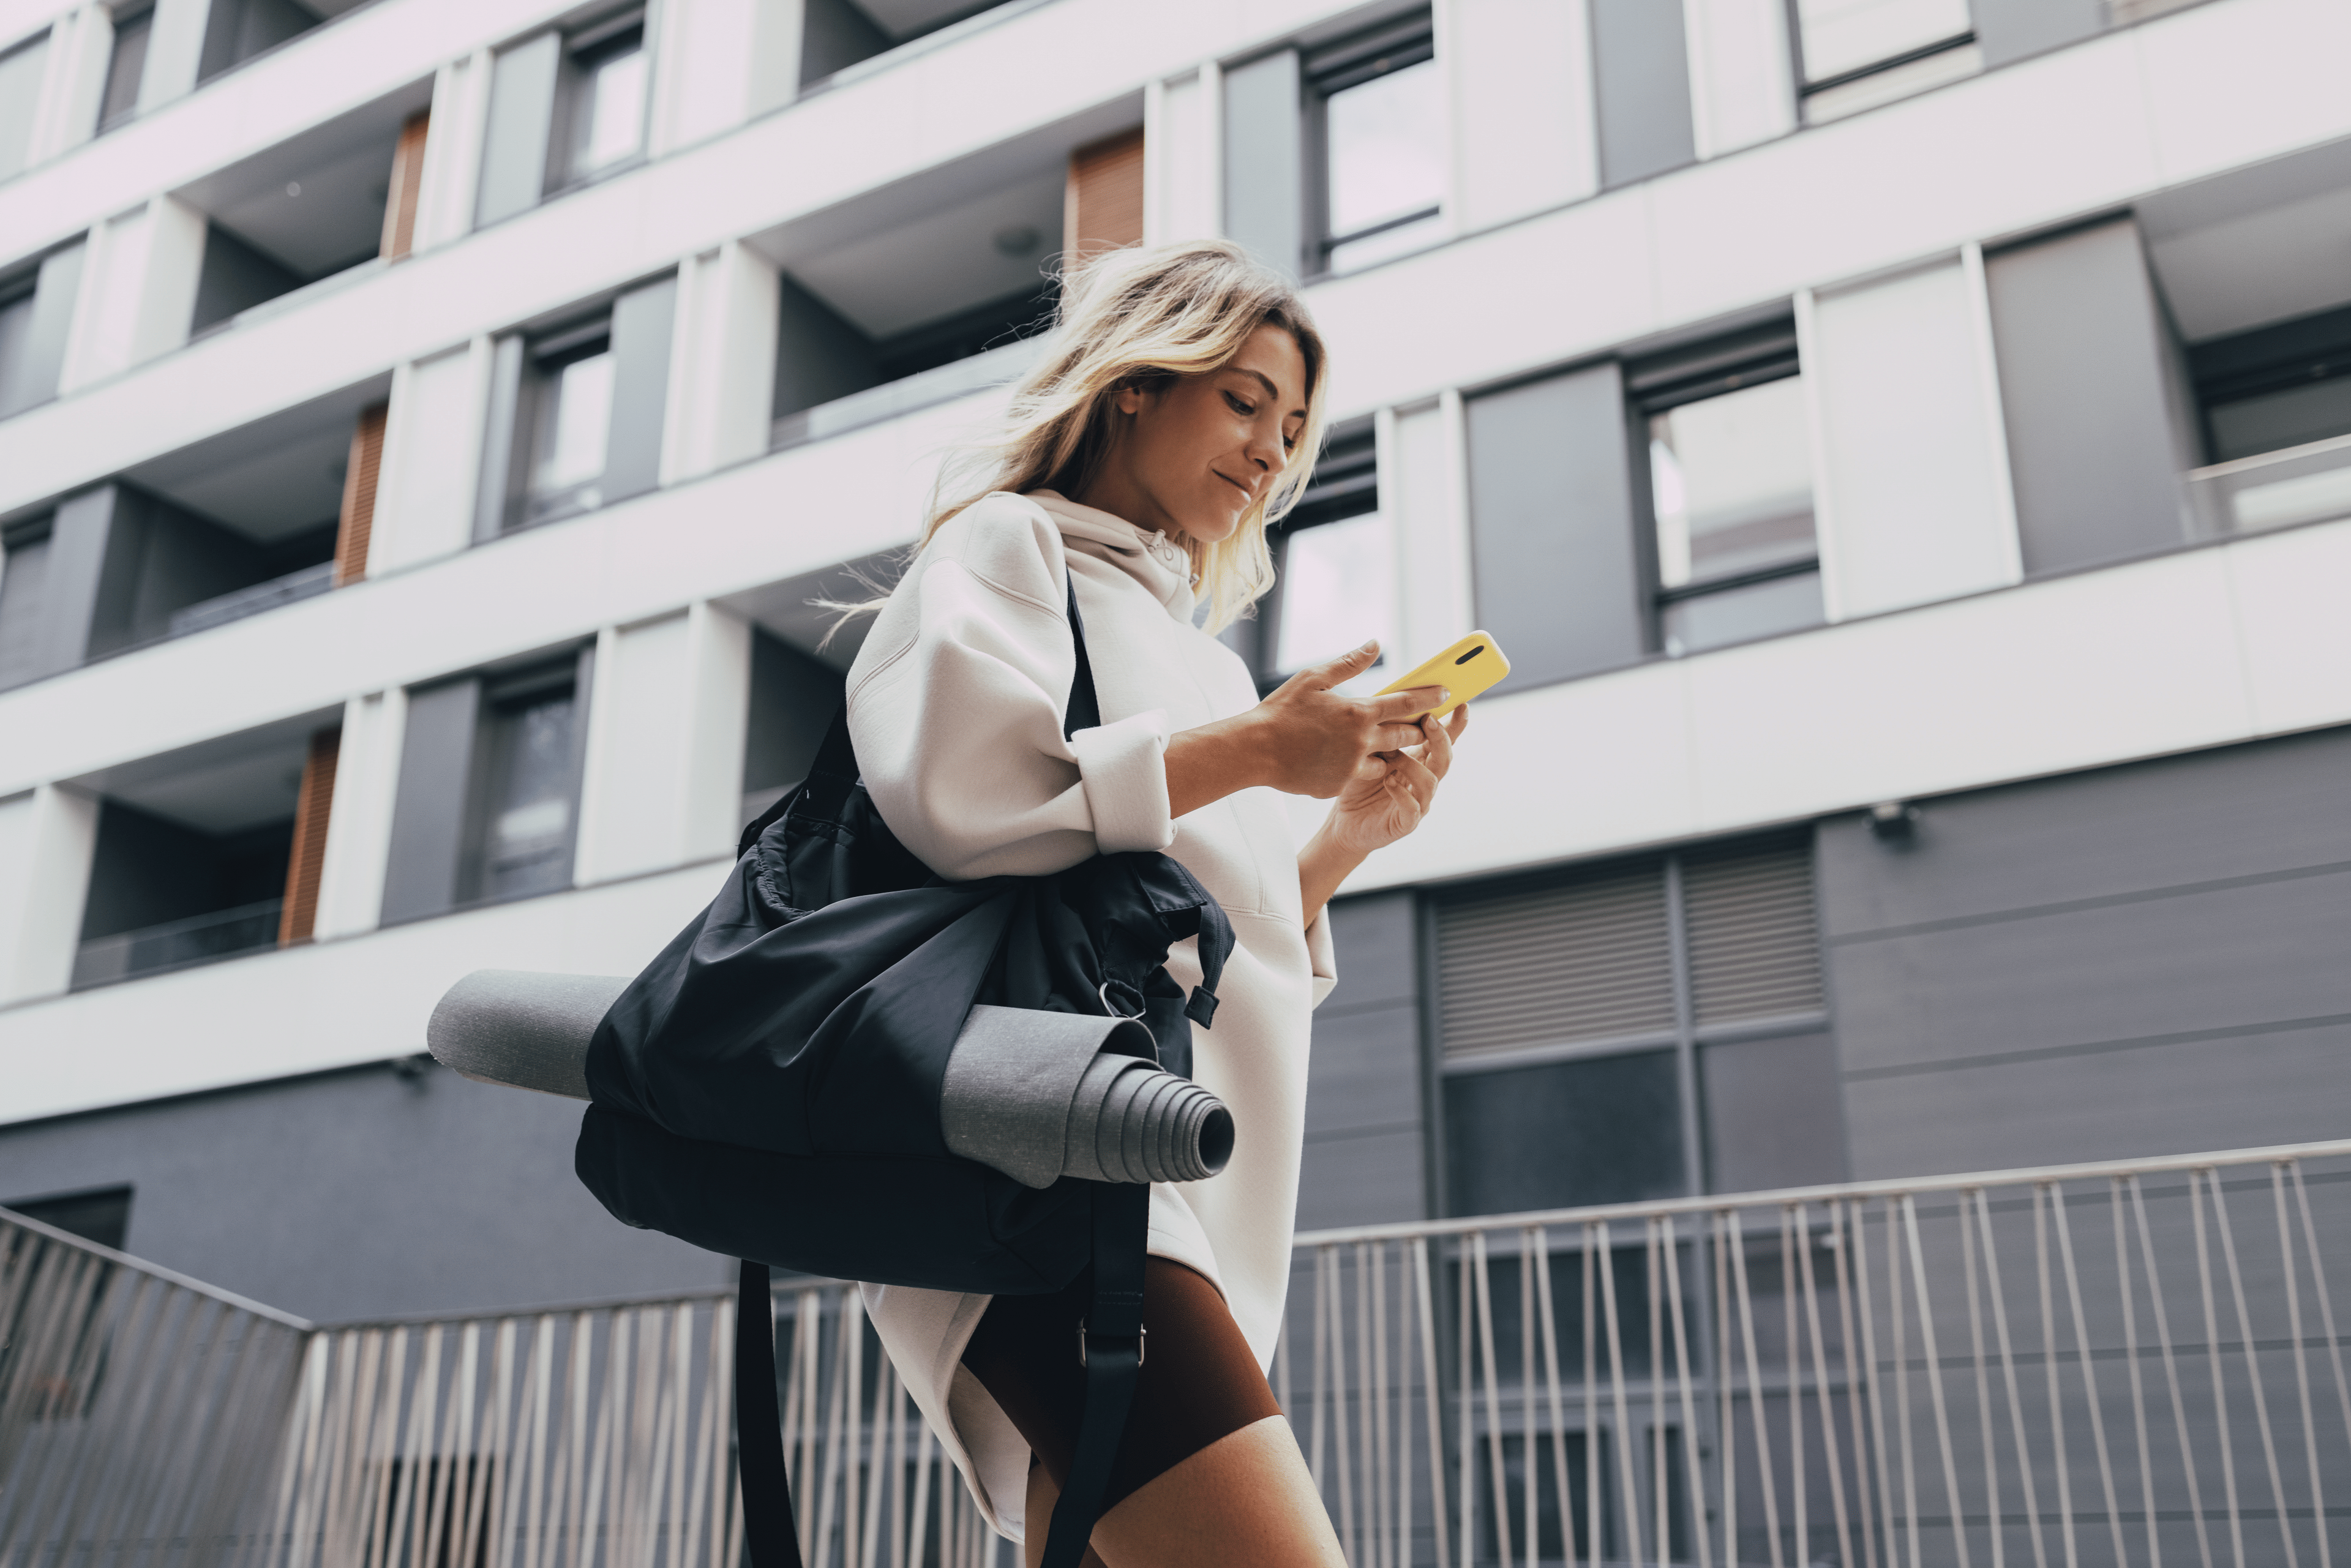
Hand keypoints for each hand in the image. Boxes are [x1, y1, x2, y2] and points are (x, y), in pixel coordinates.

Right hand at [1240, 641, 1445, 799]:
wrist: (1255, 751)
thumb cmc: (1281, 711)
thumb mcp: (1313, 678)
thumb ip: (1349, 663)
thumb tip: (1375, 644)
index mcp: (1358, 712)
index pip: (1407, 703)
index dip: (1430, 697)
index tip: (1447, 692)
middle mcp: (1361, 742)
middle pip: (1406, 736)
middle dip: (1418, 729)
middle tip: (1423, 722)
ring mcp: (1351, 767)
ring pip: (1388, 761)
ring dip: (1391, 752)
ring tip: (1388, 743)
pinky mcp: (1338, 785)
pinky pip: (1360, 776)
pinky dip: (1361, 767)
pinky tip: (1350, 759)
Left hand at [1319, 704, 1468, 856]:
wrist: (1345, 824)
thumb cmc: (1358, 785)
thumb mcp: (1368, 755)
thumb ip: (1382, 736)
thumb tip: (1386, 704)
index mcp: (1418, 762)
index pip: (1441, 741)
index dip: (1455, 725)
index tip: (1461, 705)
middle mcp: (1423, 781)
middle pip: (1444, 758)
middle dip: (1440, 738)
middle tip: (1429, 720)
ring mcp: (1419, 803)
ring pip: (1430, 781)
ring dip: (1412, 765)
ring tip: (1390, 756)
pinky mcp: (1406, 822)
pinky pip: (1413, 808)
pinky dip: (1402, 793)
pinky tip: (1388, 782)